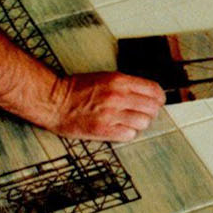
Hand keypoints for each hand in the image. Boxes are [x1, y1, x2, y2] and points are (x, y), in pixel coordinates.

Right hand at [45, 71, 164, 139]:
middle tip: (142, 112)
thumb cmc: (76, 89)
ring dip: (139, 123)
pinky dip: (127, 133)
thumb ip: (126, 85)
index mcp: (119, 81)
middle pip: (152, 108)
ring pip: (143, 123)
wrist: (54, 101)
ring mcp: (111, 115)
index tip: (156, 100)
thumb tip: (147, 94)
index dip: (158, 97)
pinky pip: (129, 135)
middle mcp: (118, 97)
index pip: (154, 90)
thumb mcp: (105, 77)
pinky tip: (119, 128)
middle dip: (150, 111)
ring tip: (128, 121)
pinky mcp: (103, 130)